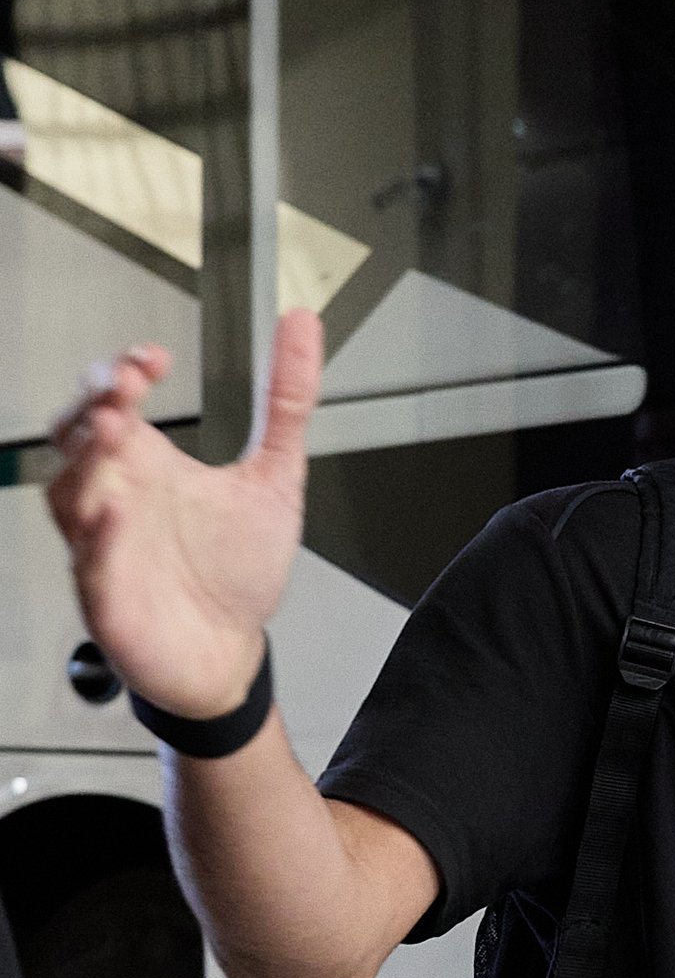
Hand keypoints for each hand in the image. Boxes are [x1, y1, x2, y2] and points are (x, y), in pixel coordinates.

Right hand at [46, 309, 323, 719]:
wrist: (231, 654)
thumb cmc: (236, 572)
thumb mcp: (274, 479)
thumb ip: (286, 402)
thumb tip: (302, 324)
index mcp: (146, 463)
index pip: (111, 398)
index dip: (121, 370)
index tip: (155, 358)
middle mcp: (116, 495)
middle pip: (75, 433)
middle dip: (94, 403)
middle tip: (126, 386)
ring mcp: (103, 545)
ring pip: (68, 491)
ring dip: (87, 459)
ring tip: (116, 429)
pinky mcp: (107, 596)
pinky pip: (89, 561)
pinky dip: (99, 536)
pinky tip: (115, 511)